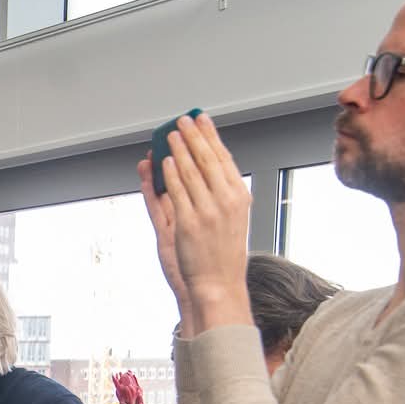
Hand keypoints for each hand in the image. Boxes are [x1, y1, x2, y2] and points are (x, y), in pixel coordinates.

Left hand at [139, 112, 251, 330]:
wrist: (219, 283)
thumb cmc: (223, 253)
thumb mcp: (234, 217)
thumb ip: (223, 192)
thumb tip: (211, 166)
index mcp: (239, 197)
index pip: (223, 158)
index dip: (211, 136)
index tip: (201, 120)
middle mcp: (226, 201)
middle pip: (207, 160)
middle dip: (193, 136)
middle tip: (182, 121)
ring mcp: (208, 212)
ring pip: (191, 172)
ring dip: (179, 150)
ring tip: (170, 136)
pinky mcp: (189, 224)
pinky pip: (177, 193)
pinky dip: (171, 175)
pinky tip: (165, 162)